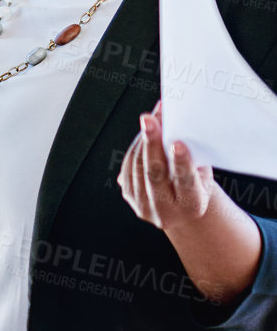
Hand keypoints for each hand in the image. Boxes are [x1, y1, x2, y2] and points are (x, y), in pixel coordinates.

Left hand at [118, 102, 216, 230]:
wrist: (181, 208)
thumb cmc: (196, 185)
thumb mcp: (202, 175)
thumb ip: (192, 157)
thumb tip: (177, 126)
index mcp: (191, 207)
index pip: (185, 183)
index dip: (181, 163)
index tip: (177, 143)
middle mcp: (165, 211)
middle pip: (155, 174)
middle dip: (152, 144)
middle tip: (150, 120)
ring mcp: (143, 205)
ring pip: (138, 168)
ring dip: (143, 140)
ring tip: (150, 119)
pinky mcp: (129, 196)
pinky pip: (128, 167)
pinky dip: (136, 147)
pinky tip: (144, 133)